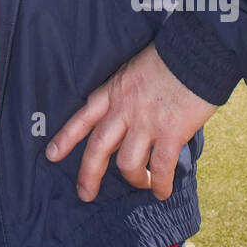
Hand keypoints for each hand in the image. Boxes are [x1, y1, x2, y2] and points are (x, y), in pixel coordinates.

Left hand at [44, 41, 219, 201]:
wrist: (195, 51)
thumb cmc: (169, 58)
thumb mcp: (134, 71)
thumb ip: (127, 96)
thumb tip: (130, 120)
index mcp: (113, 91)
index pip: (83, 117)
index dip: (66, 138)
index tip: (51, 155)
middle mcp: (124, 110)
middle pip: (98, 147)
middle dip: (89, 174)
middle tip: (85, 194)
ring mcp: (146, 123)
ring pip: (127, 163)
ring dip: (134, 179)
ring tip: (143, 184)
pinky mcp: (170, 133)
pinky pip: (161, 168)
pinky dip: (161, 184)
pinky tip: (162, 192)